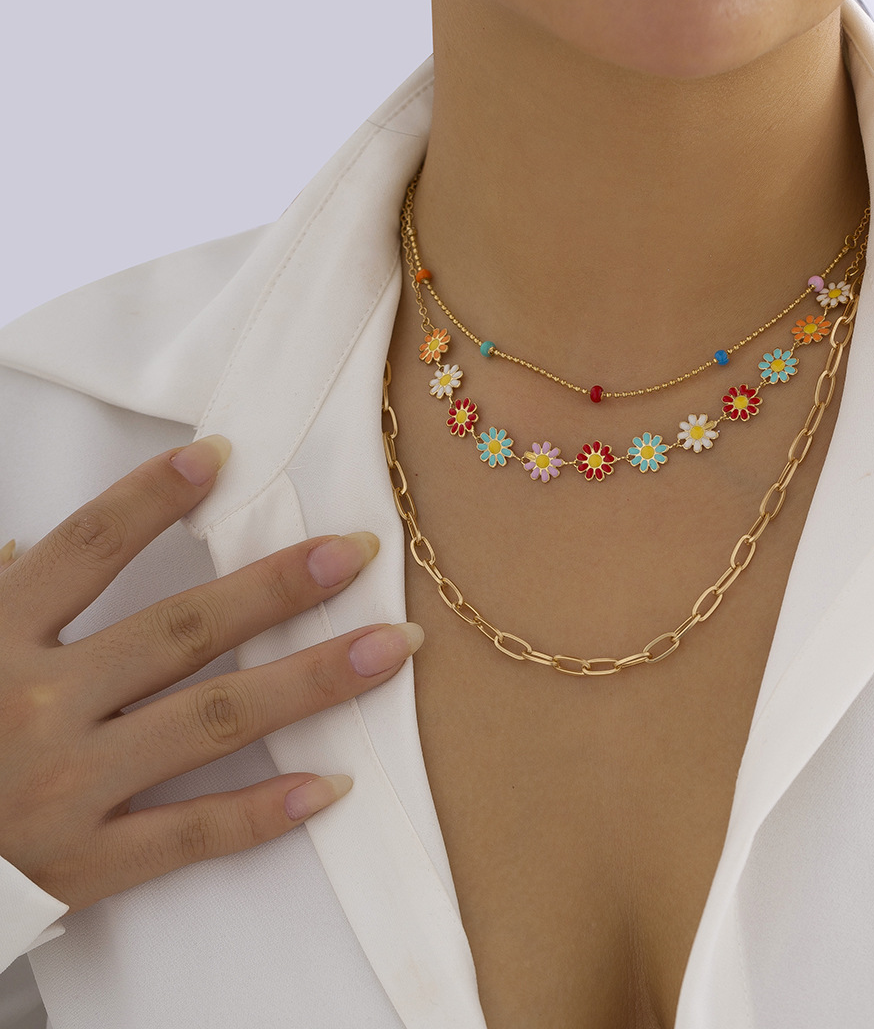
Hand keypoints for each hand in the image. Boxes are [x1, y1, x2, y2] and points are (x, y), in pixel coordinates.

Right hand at [0, 435, 421, 912]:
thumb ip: (2, 595)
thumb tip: (33, 542)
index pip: (86, 550)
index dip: (151, 496)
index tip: (221, 455)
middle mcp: (37, 706)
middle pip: (180, 629)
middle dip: (275, 586)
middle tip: (355, 552)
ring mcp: (64, 788)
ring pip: (210, 722)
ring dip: (311, 681)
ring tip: (389, 648)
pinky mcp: (81, 866)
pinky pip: (188, 836)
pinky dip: (262, 812)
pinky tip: (333, 784)